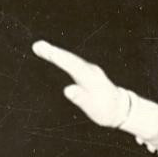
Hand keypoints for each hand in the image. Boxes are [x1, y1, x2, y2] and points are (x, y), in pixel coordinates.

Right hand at [32, 40, 146, 133]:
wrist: (120, 108)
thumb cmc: (106, 110)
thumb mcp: (93, 108)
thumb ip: (81, 98)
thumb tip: (68, 90)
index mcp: (91, 79)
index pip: (72, 65)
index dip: (58, 58)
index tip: (46, 51)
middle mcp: (90, 70)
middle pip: (69, 59)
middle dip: (53, 52)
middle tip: (37, 46)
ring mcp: (89, 70)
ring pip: (70, 58)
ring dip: (55, 52)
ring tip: (39, 47)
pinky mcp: (87, 71)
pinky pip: (72, 62)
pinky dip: (61, 57)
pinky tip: (52, 54)